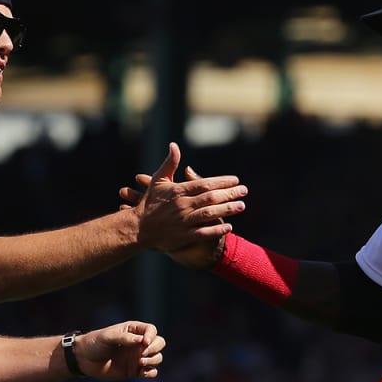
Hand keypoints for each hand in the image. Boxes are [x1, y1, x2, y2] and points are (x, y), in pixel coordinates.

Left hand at [74, 321, 165, 379]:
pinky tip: (143, 373)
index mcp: (133, 330)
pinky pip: (151, 371)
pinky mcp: (135, 371)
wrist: (84, 360)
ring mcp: (137, 357)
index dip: (151, 336)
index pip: (151, 330)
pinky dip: (151, 372)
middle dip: (155, 348)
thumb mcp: (108, 337)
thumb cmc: (95, 343)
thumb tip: (142, 341)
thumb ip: (125, 338)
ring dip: (154, 360)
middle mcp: (138, 343)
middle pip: (159, 343)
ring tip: (140, 362)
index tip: (144, 343)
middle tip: (142, 353)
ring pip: (157, 357)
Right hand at [125, 142, 245, 253]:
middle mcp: (183, 205)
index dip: (222, 182)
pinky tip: (229, 226)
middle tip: (244, 191)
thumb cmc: (149, 203)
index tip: (236, 180)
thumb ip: (170, 164)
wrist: (137, 228)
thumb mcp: (158, 181)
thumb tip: (174, 145)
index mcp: (178, 191)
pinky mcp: (184, 236)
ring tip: (242, 206)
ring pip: (210, 214)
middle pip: (211, 198)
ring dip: (227, 210)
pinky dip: (217, 230)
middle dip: (230, 194)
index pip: (205, 184)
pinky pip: (204, 233)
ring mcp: (184, 221)